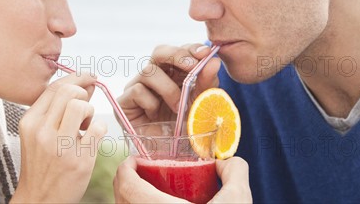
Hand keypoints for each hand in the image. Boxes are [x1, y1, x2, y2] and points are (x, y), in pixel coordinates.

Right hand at [11, 72, 106, 203]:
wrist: (38, 201)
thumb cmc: (42, 164)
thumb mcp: (39, 133)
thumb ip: (58, 108)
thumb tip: (86, 83)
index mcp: (31, 122)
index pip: (54, 87)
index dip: (75, 77)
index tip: (87, 77)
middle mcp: (42, 132)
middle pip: (68, 91)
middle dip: (82, 93)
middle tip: (83, 108)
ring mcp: (61, 147)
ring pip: (81, 106)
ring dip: (90, 111)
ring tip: (85, 125)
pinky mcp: (79, 161)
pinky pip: (98, 128)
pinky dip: (100, 129)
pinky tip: (92, 138)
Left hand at [113, 156, 251, 203]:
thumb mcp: (238, 200)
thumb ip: (232, 172)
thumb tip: (224, 162)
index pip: (126, 186)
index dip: (125, 168)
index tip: (135, 160)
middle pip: (121, 201)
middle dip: (126, 182)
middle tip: (141, 173)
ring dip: (131, 201)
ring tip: (149, 192)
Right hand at [118, 43, 221, 126]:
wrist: (169, 158)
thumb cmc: (184, 130)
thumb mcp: (201, 105)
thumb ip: (207, 84)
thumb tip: (213, 61)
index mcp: (174, 73)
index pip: (180, 51)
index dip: (191, 48)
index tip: (206, 53)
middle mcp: (155, 76)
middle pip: (160, 52)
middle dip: (177, 55)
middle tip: (191, 66)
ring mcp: (138, 86)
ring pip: (149, 71)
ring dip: (168, 89)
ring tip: (178, 108)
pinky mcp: (124, 101)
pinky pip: (137, 90)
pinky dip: (151, 102)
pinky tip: (155, 115)